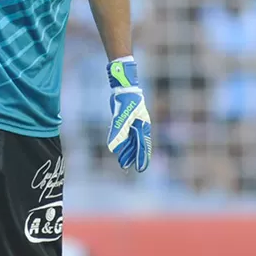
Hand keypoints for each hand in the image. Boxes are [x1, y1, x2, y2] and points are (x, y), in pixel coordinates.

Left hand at [105, 58, 152, 172]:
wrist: (124, 88)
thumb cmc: (126, 100)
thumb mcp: (121, 116)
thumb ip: (117, 132)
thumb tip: (112, 147)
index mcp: (143, 126)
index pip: (143, 146)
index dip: (141, 158)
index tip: (139, 168)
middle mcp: (140, 127)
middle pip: (137, 146)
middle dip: (132, 157)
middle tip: (125, 167)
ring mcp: (134, 125)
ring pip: (131, 142)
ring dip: (127, 152)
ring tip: (121, 162)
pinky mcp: (127, 122)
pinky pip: (126, 136)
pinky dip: (123, 144)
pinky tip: (119, 150)